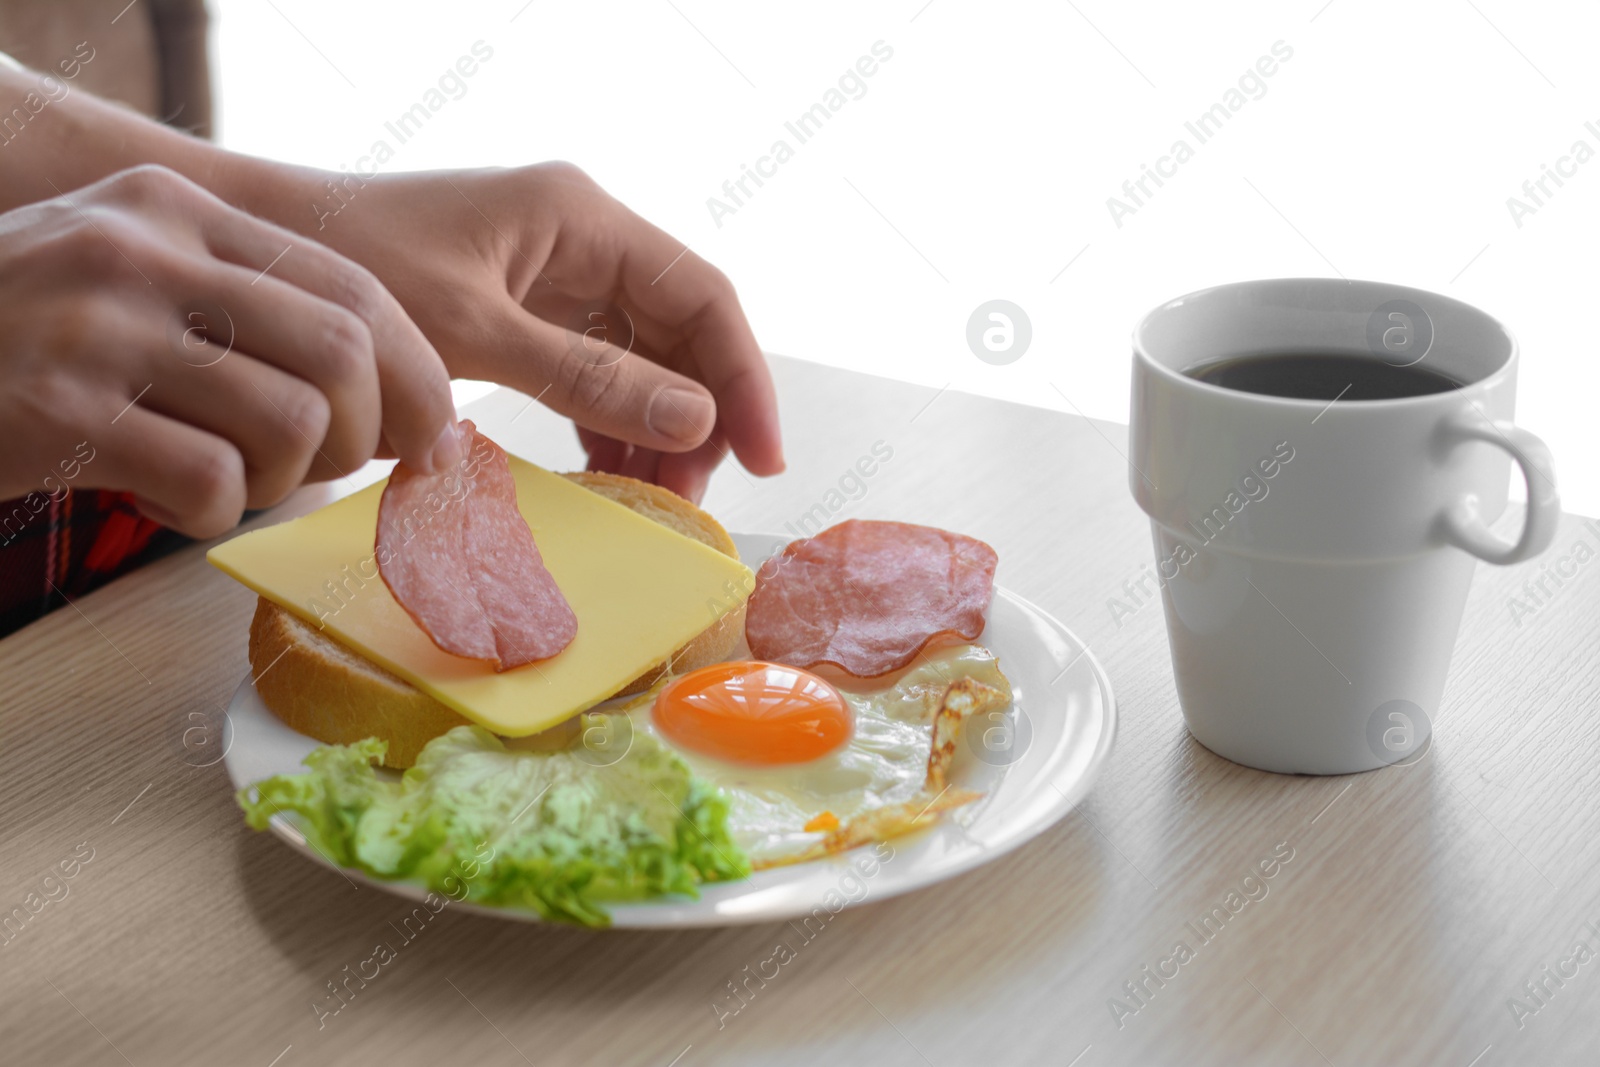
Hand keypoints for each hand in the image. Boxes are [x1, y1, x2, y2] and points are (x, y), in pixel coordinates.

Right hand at [0, 166, 457, 536]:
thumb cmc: (25, 339)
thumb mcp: (132, 280)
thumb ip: (249, 312)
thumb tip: (393, 400)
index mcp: (176, 209)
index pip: (352, 286)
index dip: (416, 371)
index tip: (430, 431)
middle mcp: (142, 252)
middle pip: (342, 350)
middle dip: (372, 430)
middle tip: (347, 467)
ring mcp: (96, 328)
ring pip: (290, 421)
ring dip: (289, 477)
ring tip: (236, 478)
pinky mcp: (58, 411)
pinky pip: (210, 480)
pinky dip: (214, 511)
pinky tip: (170, 498)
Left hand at [281, 162, 783, 501]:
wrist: (268, 253)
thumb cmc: (354, 267)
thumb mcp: (474, 330)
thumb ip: (587, 376)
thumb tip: (696, 421)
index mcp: (581, 218)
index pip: (702, 295)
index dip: (744, 379)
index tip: (765, 457)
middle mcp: (584, 240)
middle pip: (683, 332)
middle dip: (701, 416)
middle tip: (688, 499)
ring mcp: (558, 276)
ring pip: (647, 359)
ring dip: (659, 429)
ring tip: (649, 497)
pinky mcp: (531, 313)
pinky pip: (599, 372)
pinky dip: (612, 424)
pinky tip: (609, 474)